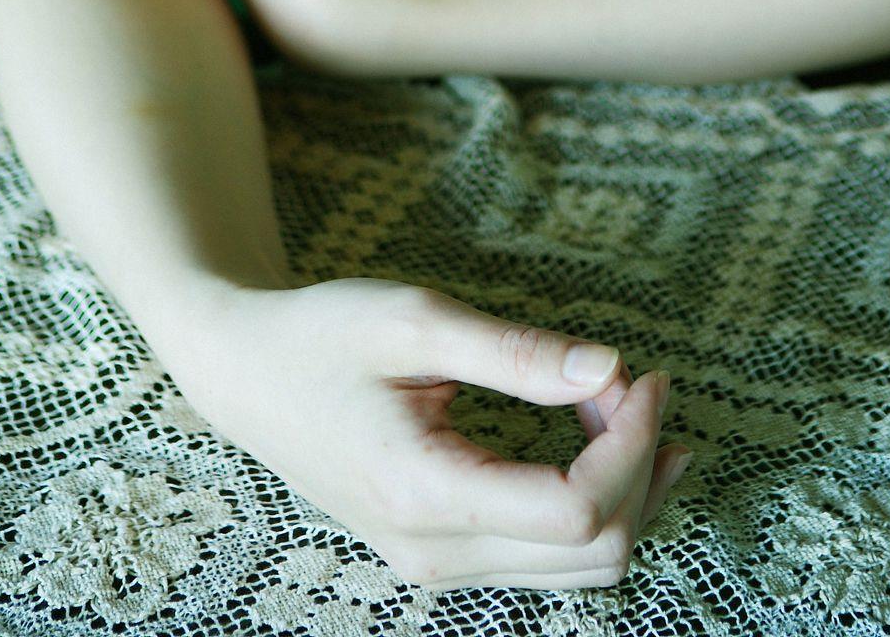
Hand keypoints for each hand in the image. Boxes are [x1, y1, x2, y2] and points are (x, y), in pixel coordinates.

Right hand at [176, 276, 692, 591]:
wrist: (247, 375)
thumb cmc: (322, 336)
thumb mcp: (415, 322)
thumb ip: (515, 352)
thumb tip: (608, 368)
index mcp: (425, 494)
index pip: (575, 509)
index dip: (629, 444)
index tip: (642, 374)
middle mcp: (435, 552)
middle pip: (592, 551)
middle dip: (638, 465)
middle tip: (640, 382)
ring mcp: (436, 564)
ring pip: (579, 569)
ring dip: (626, 493)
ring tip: (635, 411)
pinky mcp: (440, 553)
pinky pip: (546, 559)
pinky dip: (593, 508)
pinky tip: (609, 450)